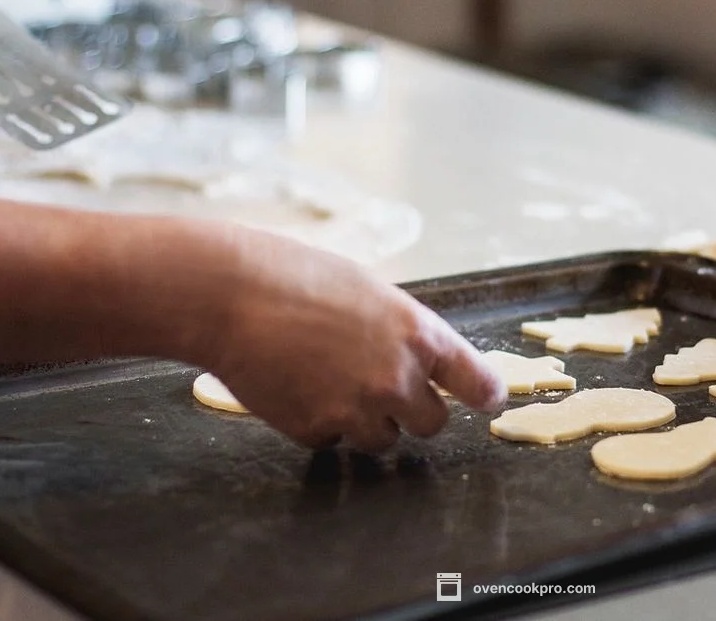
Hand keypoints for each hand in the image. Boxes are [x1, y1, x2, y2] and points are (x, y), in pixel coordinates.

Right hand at [195, 228, 506, 451]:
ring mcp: (357, 410)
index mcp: (419, 335)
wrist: (228, 294)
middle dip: (411, 411)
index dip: (485, 393)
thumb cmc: (294, 276)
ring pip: (383, 440)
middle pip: (432, 424)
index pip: (477, 382)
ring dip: (365, 421)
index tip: (487, 399)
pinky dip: (319, 423)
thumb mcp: (368, 291)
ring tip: (327, 380)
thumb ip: (400, 331)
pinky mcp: (316, 431)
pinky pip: (332, 441)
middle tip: (380, 387)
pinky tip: (296, 386)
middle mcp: (398, 379)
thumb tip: (416, 359)